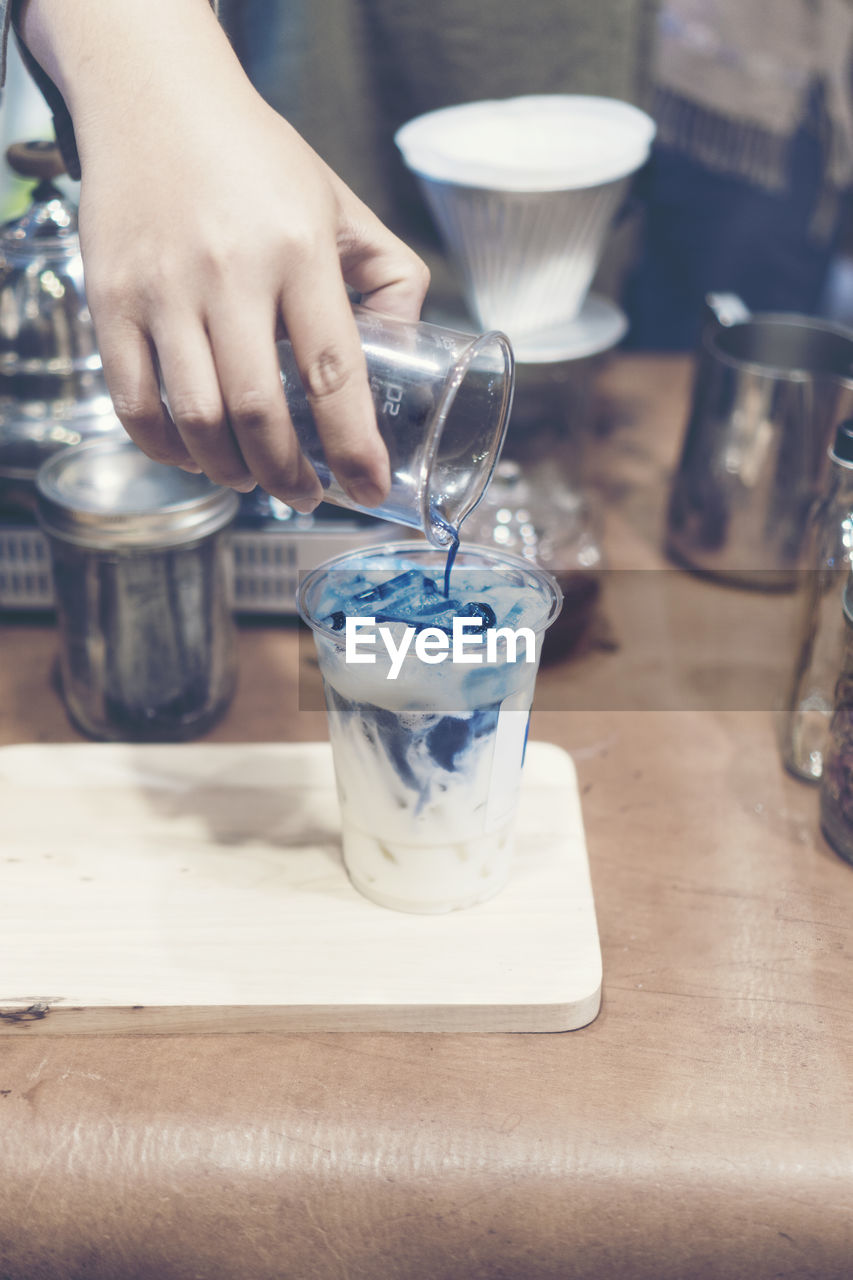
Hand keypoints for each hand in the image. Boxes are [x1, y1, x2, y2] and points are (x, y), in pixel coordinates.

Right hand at [18, 0, 429, 511]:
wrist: (151, 95)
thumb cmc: (255, 158)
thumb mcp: (340, 203)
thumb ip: (389, 275)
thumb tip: (408, 348)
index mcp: (297, 248)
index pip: (333, 371)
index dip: (354, 445)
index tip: (369, 488)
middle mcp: (227, 270)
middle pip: (259, 412)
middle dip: (288, 476)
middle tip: (307, 495)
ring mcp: (161, 288)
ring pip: (195, 419)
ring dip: (230, 471)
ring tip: (253, 478)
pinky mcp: (109, 299)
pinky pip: (133, 404)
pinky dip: (167, 448)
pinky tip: (195, 455)